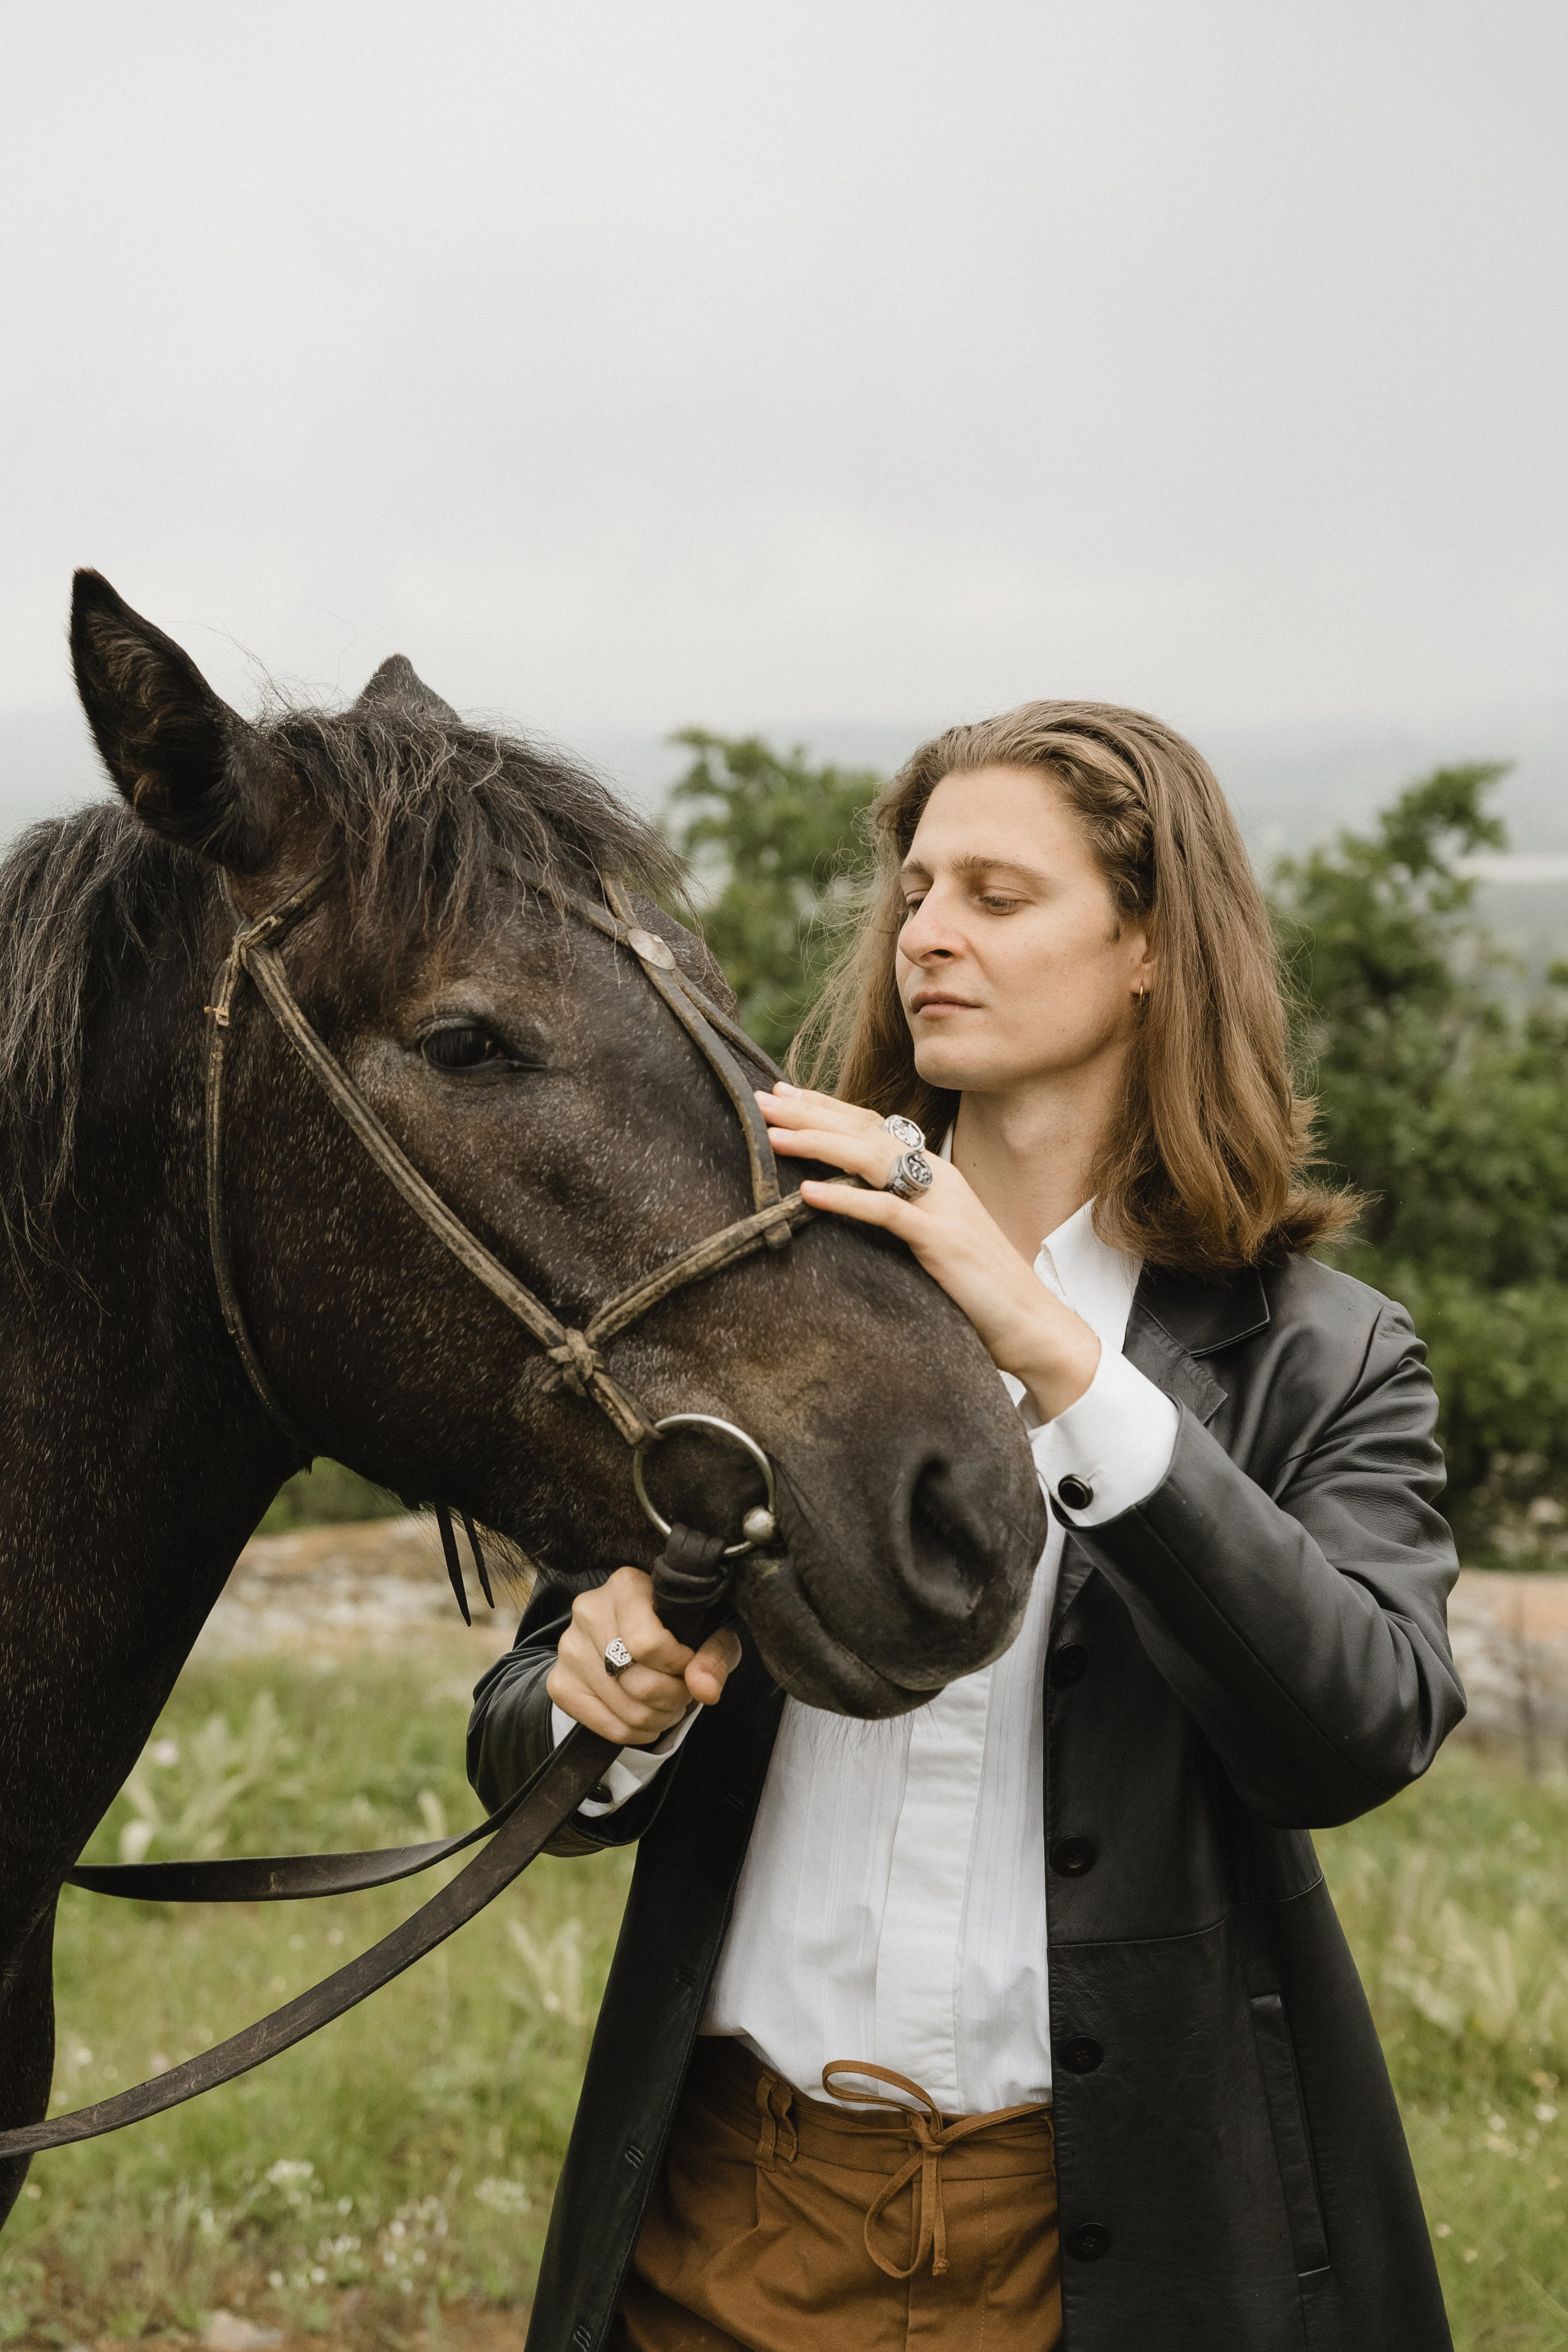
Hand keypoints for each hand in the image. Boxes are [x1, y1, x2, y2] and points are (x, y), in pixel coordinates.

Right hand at [546, 1565, 741, 1745]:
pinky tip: (648, 1716)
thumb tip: (705, 1691)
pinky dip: (637, 1732)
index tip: (688, 1663)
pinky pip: (608, 1728)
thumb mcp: (708, 1631)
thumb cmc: (676, 1627)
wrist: (629, 1633)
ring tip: (669, 1703)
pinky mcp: (560, 1683)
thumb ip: (713, 1656)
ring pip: (627, 1710)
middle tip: (684, 1691)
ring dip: (659, 1718)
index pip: (648, 1643)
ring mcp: (569, 1649)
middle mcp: (589, 1612)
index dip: (678, 1665)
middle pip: (639, 1683)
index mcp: (626, 1586)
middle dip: (674, 1698)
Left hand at [760, 1083, 1101, 1422]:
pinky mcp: (942, 1240)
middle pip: (864, 1131)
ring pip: (872, 1159)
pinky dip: (846, 1198)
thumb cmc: (975, 1286)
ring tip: (773, 1136)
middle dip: (809, 1114)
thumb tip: (843, 1201)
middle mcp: (938, 1177)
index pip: (871, 1126)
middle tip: (759, 1101)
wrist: (1030, 1323)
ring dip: (818, 1144)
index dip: (825, 1107)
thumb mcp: (929, 1238)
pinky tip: (808, 1192)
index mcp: (933, 1173)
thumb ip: (896, 1212)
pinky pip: (886, 1211)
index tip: (780, 1094)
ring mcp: (942, 1205)